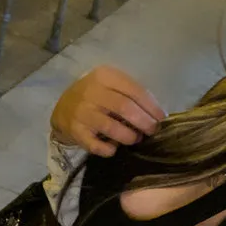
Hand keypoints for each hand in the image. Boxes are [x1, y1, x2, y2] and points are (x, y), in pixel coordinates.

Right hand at [50, 66, 165, 157]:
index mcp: (105, 76)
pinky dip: (109, 150)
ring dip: (129, 136)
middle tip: (152, 130)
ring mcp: (82, 112)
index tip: (161, 118)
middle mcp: (91, 92)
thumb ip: (131, 94)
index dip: (151, 106)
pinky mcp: (76, 132)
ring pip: (111, 127)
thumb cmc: (97, 96)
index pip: (134, 91)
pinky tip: (114, 148)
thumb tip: (157, 114)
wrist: (63, 108)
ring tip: (135, 139)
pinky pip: (97, 146)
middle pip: (125, 108)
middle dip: (144, 122)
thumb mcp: (111, 85)